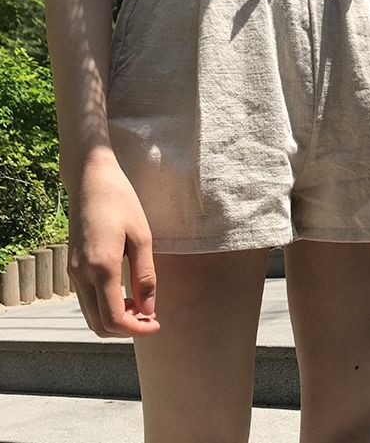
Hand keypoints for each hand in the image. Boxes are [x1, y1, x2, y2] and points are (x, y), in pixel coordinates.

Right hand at [66, 154, 160, 336]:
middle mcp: (81, 275)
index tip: (157, 324)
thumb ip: (145, 276)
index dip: (137, 329)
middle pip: (98, 324)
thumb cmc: (121, 203)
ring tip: (141, 307)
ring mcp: (73, 272)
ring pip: (90, 315)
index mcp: (101, 268)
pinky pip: (87, 300)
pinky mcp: (72, 266)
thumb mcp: (142, 238)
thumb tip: (149, 309)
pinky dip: (105, 307)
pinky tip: (125, 295)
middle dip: (126, 329)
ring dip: (115, 319)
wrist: (90, 180)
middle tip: (151, 317)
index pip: (114, 319)